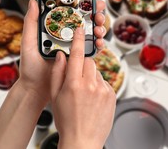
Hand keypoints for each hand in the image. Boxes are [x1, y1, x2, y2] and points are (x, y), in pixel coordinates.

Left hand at [18, 0, 106, 105]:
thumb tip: (34, 2)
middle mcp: (66, 36)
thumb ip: (31, 22)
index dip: (82, 4)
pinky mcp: (80, 60)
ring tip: (98, 29)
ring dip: (99, 28)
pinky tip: (99, 43)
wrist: (36, 89)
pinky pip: (93, 50)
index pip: (71, 12)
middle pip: (85, 21)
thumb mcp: (28, 42)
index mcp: (55, 29)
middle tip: (98, 14)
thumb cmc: (29, 67)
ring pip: (91, 34)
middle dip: (96, 15)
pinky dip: (99, 44)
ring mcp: (74, 48)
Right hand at [50, 27, 115, 148]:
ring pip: (97, 72)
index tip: (80, 30)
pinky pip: (104, 83)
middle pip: (89, 62)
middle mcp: (91, 85)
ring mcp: (103, 90)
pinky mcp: (112, 95)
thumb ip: (57, 73)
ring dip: (90, 77)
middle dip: (83, 64)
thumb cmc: (67, 121)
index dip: (78, 40)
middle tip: (77, 78)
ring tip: (84, 94)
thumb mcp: (55, 96)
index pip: (77, 54)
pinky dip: (98, 86)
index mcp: (74, 84)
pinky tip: (92, 99)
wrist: (83, 140)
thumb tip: (61, 56)